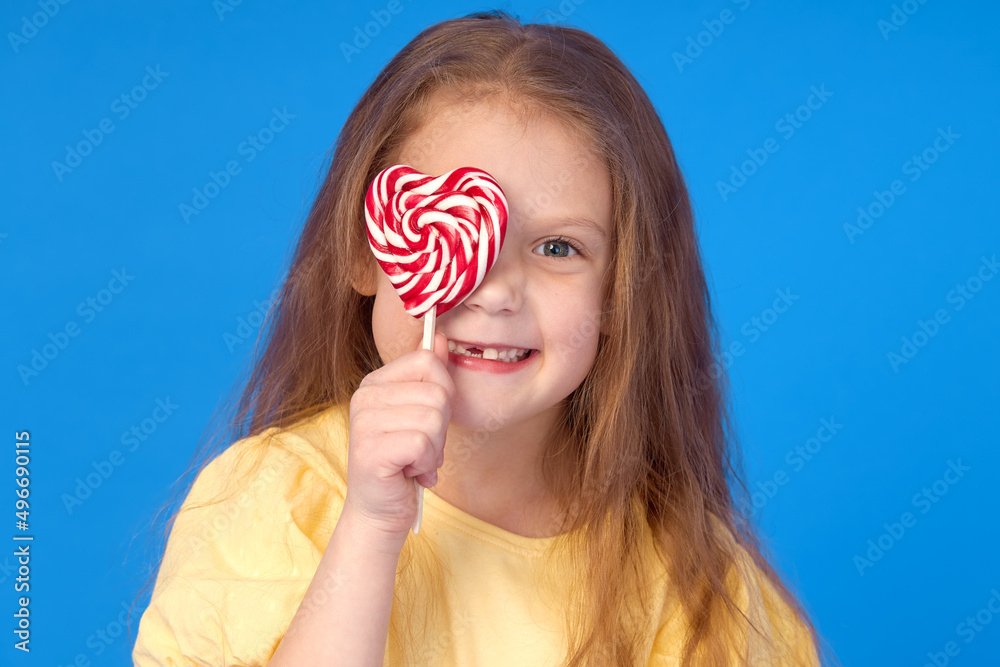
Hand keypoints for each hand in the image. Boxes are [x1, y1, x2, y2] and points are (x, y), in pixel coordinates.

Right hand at [343, 331, 453, 541]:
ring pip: (433, 418)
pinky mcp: (370, 449)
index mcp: (376, 382)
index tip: (428, 422)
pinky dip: (426, 464)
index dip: (443, 394)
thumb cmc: (403, 463)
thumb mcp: (421, 414)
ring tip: (414, 461)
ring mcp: (364, 421)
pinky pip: (422, 443)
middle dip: (441, 427)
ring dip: (434, 449)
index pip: (428, 362)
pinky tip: (409, 472)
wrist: (380, 511)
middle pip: (437, 391)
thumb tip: (441, 338)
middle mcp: (365, 396)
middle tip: (421, 449)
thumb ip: (430, 377)